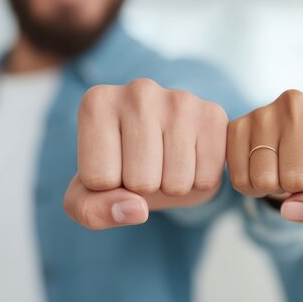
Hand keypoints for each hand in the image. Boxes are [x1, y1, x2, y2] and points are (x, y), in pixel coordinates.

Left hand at [64, 79, 228, 228]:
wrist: (162, 146)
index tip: (113, 164)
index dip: (108, 187)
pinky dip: (198, 182)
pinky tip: (190, 157)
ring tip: (165, 161)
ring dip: (171, 187)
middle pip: (140, 181)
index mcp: (97, 103)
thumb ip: (91, 211)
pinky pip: (206, 179)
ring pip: (175, 182)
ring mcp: (181, 99)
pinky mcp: (214, 114)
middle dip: (142, 188)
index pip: (99, 180)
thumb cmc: (118, 166)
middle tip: (144, 164)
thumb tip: (137, 211)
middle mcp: (138, 91)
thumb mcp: (88, 195)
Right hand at [227, 90, 302, 223]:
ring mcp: (262, 113)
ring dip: (274, 188)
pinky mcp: (236, 127)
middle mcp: (295, 104)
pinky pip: (239, 180)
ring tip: (282, 169)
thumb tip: (289, 209)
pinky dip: (252, 187)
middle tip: (301, 170)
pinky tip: (263, 169)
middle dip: (299, 188)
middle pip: (295, 179)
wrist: (297, 148)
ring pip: (264, 180)